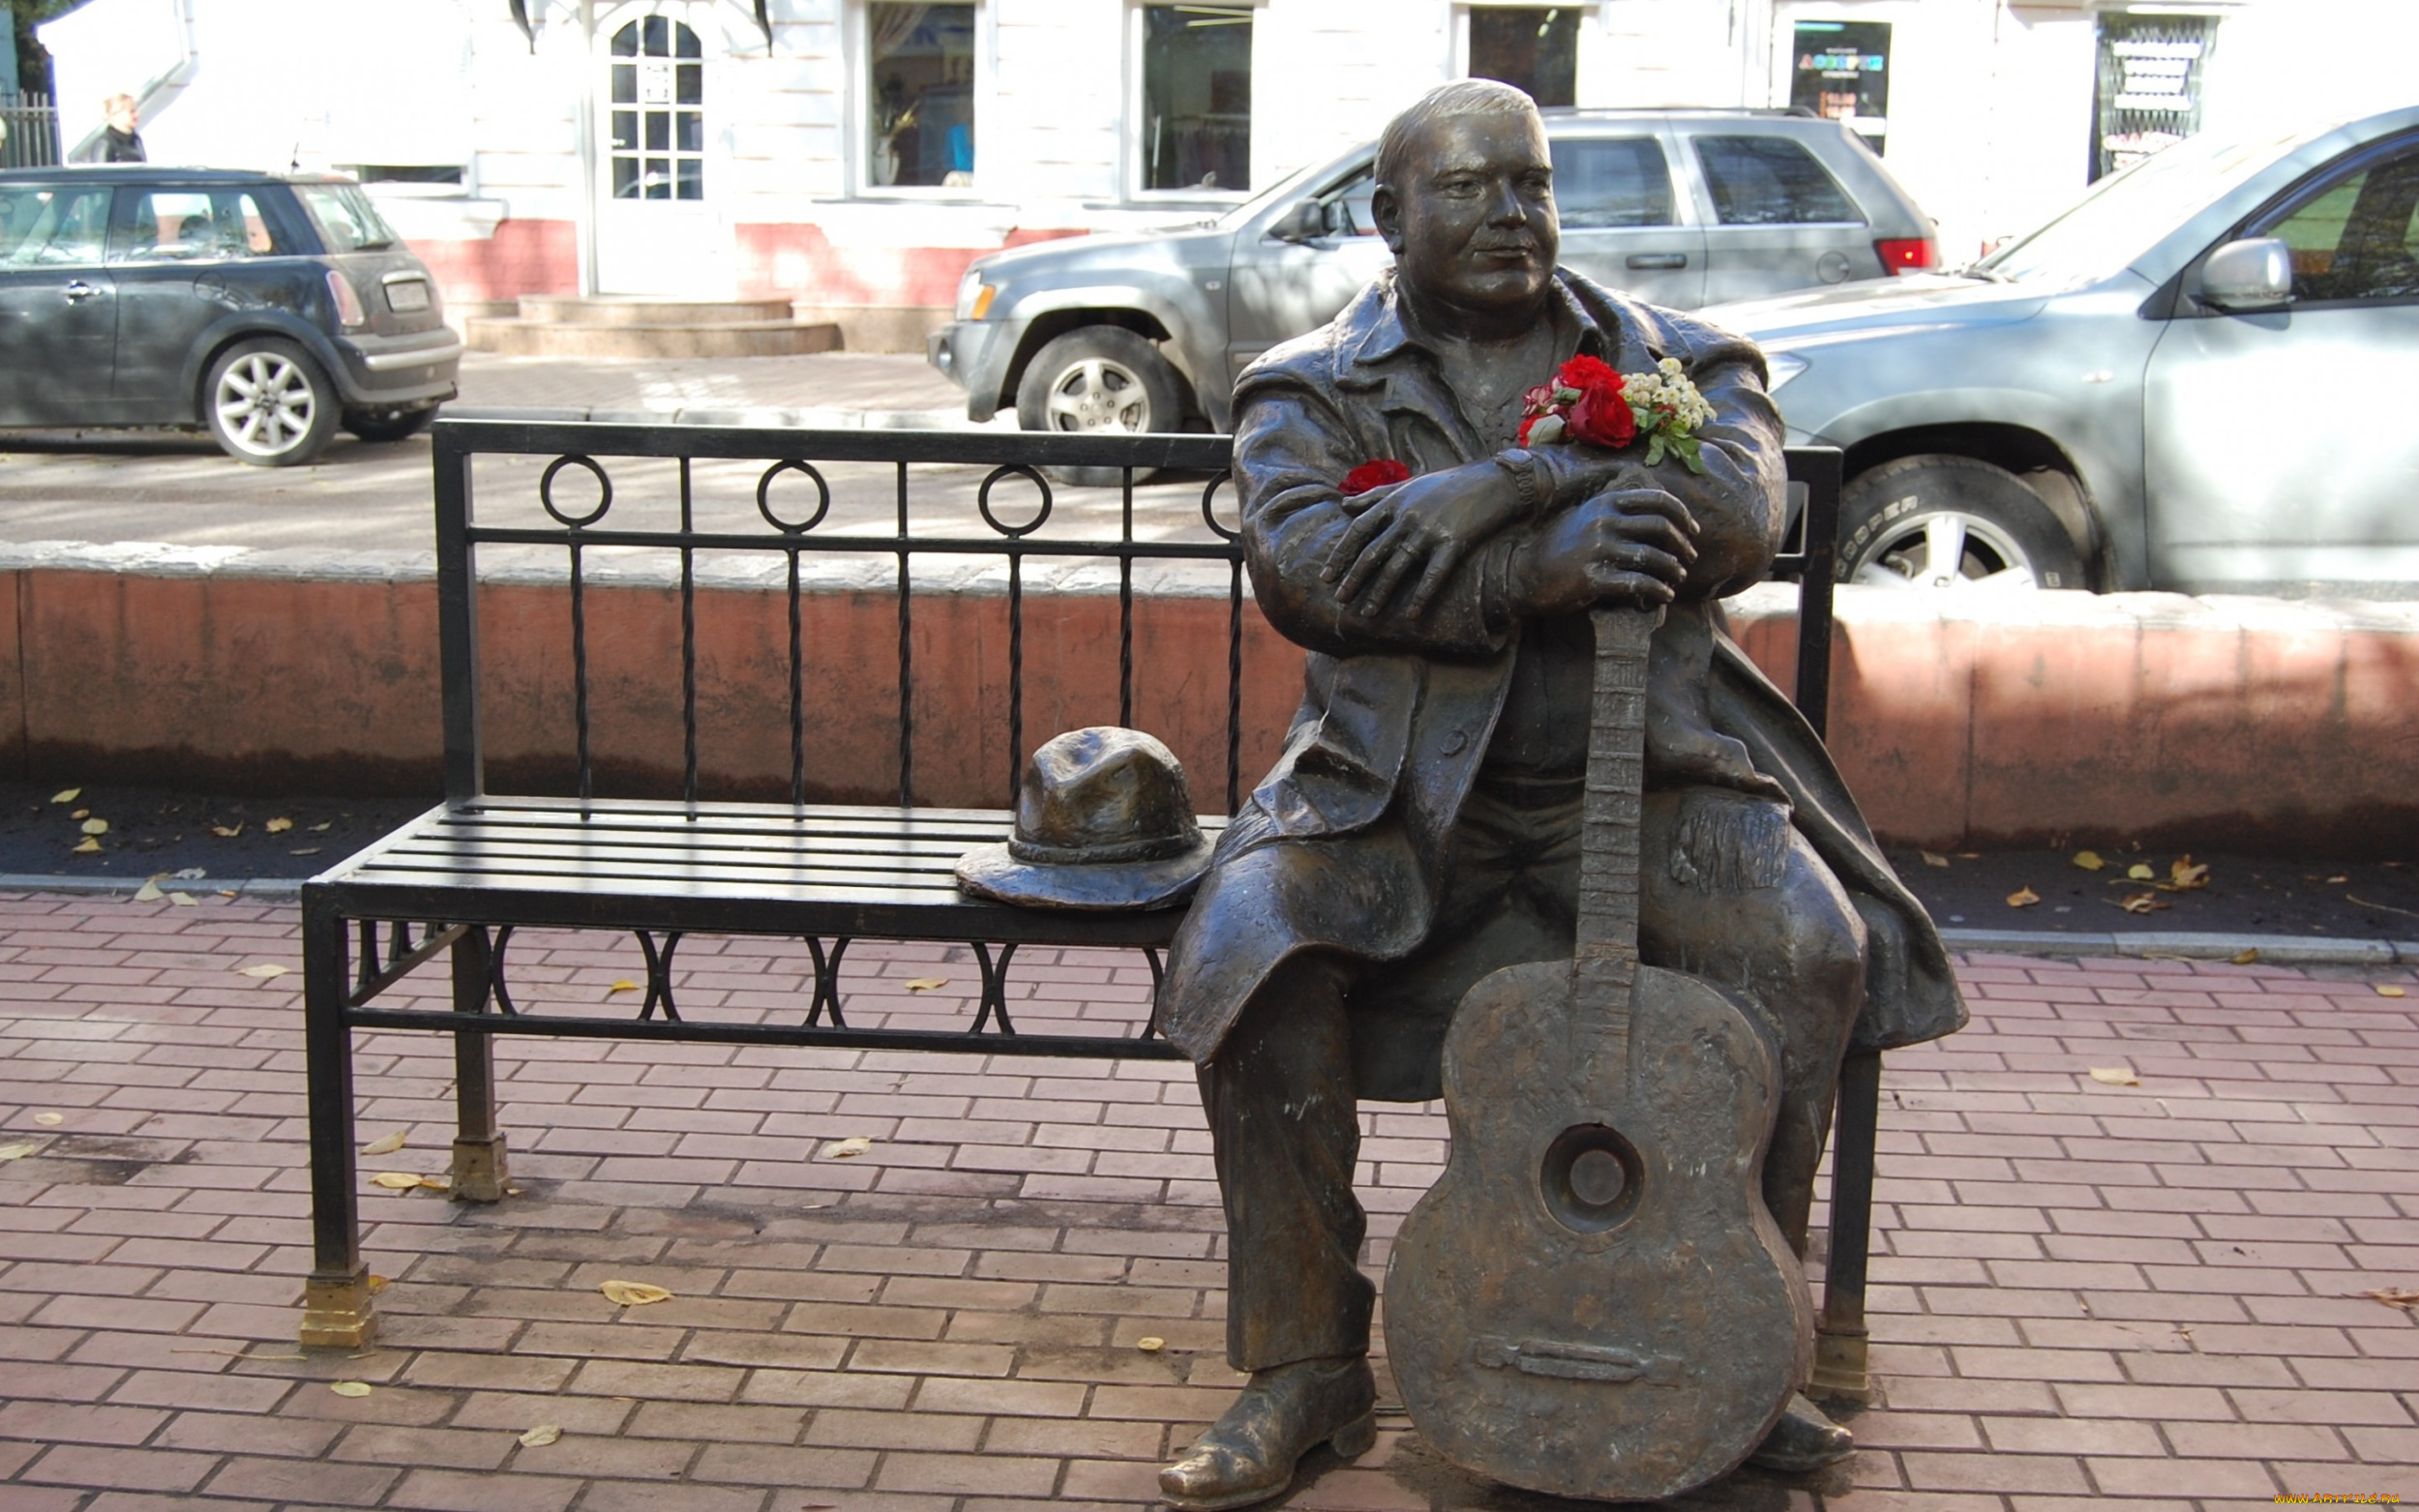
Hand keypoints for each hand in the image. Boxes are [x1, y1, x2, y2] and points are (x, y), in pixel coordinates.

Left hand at [1321, 465, 1523, 617]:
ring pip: (1398, 567)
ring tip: (1366, 613)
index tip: (1326, 575)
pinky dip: (1422, 596)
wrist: (1494, 481)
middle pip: (1374, 552)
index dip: (1341, 554)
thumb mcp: (1409, 484)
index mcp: (1395, 502)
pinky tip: (1411, 615)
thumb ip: (1376, 496)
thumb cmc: (1449, 484)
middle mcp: (1408, 516)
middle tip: (1339, 599)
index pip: (1359, 531)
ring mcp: (1430, 530)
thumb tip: (1344, 506)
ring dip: (1380, 592)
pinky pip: (1434, 574)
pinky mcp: (1454, 542)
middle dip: (1354, 578)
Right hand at [1508, 487, 1698, 615]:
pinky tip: (1664, 596)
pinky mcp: (1593, 579)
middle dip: (1682, 545)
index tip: (1692, 531)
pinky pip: (1638, 584)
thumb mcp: (1585, 517)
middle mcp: (1603, 521)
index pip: (1657, 500)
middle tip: (1690, 559)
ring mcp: (1597, 550)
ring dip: (1673, 569)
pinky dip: (1658, 591)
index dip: (1682, 516)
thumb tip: (1658, 516)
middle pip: (1660, 527)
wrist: (1524, 575)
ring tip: (1678, 577)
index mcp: (1605, 502)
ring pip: (1654, 557)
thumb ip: (1616, 511)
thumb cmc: (1560, 547)